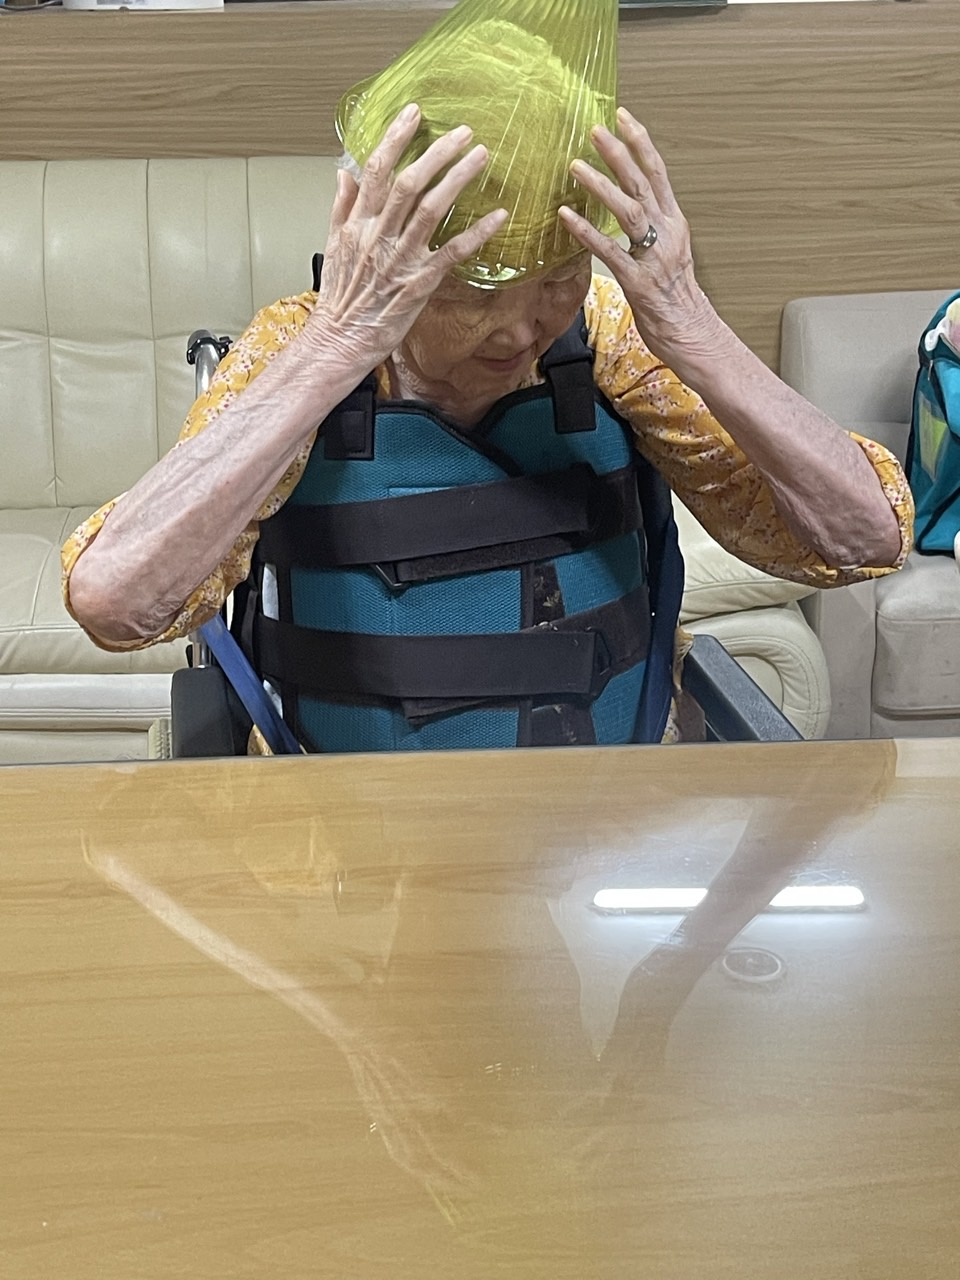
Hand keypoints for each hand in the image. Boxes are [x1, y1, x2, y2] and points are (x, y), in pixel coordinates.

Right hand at [304, 104, 507, 374]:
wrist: (338, 342)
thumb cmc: (340, 300)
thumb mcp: (331, 247)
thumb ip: (341, 207)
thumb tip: (344, 172)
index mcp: (356, 224)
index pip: (376, 170)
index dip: (396, 137)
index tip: (415, 114)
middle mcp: (377, 236)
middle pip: (408, 182)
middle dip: (437, 153)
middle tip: (463, 132)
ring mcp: (399, 259)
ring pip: (431, 209)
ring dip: (458, 179)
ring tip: (480, 157)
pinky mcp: (418, 284)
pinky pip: (452, 252)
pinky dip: (476, 233)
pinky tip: (498, 216)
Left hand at [558, 108, 712, 362]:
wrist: (694, 336)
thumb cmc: (678, 302)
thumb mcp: (669, 257)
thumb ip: (652, 232)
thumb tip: (631, 213)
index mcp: (675, 225)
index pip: (659, 173)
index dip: (641, 143)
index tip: (623, 116)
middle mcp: (668, 235)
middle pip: (644, 183)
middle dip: (619, 152)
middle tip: (595, 129)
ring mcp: (654, 258)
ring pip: (629, 211)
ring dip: (601, 185)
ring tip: (576, 166)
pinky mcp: (639, 282)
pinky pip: (610, 252)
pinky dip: (587, 232)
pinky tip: (567, 217)